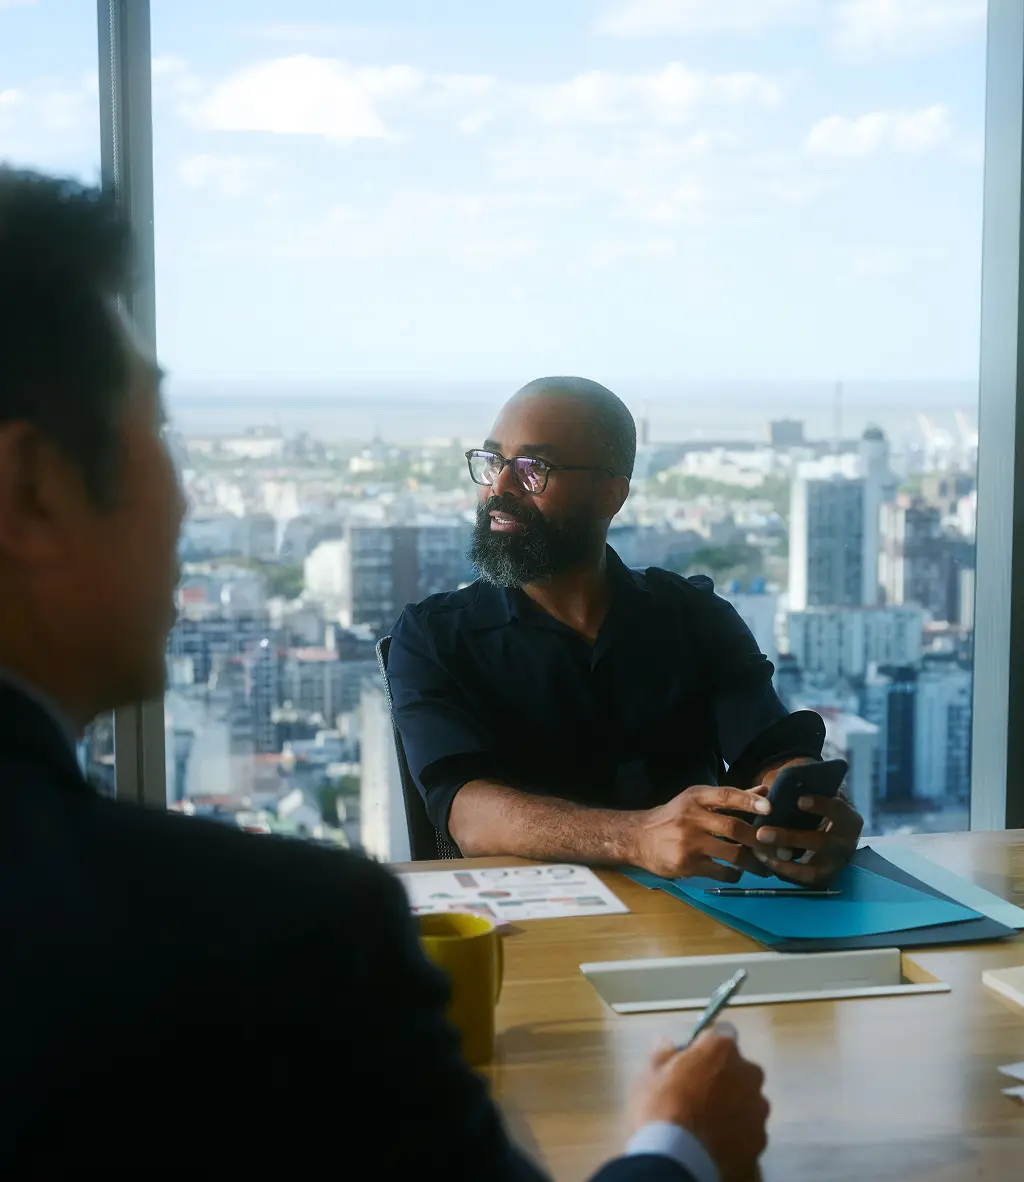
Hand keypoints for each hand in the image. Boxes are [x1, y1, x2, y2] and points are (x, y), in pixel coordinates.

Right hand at [628, 1025, 768, 1181]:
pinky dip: (736, 1132)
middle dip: (723, 1076)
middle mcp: (748, 1073)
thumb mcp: (650, 1074)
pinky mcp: (759, 1139)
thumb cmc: (662, 1106)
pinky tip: (715, 1141)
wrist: (679, 1157)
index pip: (723, 1032)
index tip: (694, 1056)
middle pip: (739, 1068)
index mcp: (722, 1049)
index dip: (708, 1044)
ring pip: (746, 1100)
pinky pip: (748, 1129)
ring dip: (732, 1105)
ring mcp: (758, 1109)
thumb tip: (666, 1044)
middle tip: (698, 1092)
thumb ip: (663, 1054)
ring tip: (706, 1122)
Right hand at [630, 786, 771, 880]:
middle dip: (759, 840)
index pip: (726, 795)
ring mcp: (689, 842)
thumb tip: (765, 792)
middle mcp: (692, 817)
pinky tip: (737, 874)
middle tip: (777, 849)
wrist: (638, 837)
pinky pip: (720, 872)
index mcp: (696, 798)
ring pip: (731, 854)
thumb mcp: (697, 801)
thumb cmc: (673, 817)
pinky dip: (733, 875)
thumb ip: (731, 798)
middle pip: (733, 827)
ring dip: (753, 863)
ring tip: (764, 868)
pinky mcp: (687, 864)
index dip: (749, 800)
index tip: (770, 807)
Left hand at [752, 791, 862, 883]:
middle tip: (761, 833)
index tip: (799, 800)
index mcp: (849, 819)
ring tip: (757, 850)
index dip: (821, 805)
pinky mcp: (824, 879)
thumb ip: (804, 792)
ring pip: (811, 868)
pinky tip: (763, 860)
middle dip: (789, 838)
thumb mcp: (819, 797)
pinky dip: (782, 870)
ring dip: (781, 860)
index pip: (838, 811)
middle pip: (820, 843)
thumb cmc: (821, 810)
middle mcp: (846, 844)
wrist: (835, 835)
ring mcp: (837, 865)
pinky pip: (802, 879)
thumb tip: (779, 786)